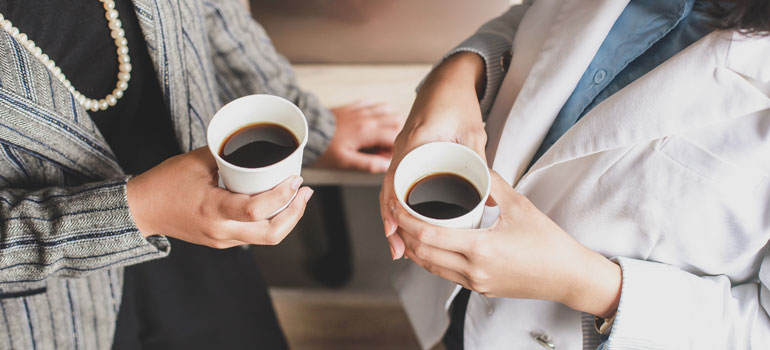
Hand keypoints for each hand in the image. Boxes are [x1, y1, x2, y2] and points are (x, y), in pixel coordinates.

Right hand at [127, 147, 313, 248]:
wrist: (141, 210)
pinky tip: (279, 204)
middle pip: (271, 233)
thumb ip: (227, 153)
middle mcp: (221, 231)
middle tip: (306, 191)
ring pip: (267, 237)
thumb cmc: (165, 182)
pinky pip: (255, 234)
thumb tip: (256, 142)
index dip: (282, 196)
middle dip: (295, 213)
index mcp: (213, 210)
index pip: (256, 210)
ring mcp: (222, 239)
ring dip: (288, 218)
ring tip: (300, 196)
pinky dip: (272, 220)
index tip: (296, 179)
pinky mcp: (222, 240)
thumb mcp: (196, 160)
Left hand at [314, 101, 404, 172]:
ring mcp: (362, 110)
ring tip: (381, 135)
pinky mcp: (355, 106)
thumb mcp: (346, 161)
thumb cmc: (324, 148)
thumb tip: (386, 166)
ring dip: (391, 122)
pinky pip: (375, 103)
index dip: (395, 148)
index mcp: (367, 131)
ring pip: (389, 109)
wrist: (308, 131)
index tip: (385, 155)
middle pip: (397, 120)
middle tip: (383, 146)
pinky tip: (374, 121)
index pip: (395, 136)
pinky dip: (380, 111)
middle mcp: (367, 117)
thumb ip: (369, 163)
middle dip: (396, 134)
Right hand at [379, 52, 486, 258]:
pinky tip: (402, 221)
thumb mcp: (472, 133)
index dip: (394, 209)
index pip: (396, 180)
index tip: (397, 230)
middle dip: (391, 223)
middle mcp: (402, 147)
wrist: (449, 79)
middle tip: (399, 249)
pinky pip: (396, 182)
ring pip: (390, 190)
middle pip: (388, 192)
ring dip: (392, 217)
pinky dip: (396, 203)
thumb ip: (476, 162)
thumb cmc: (459, 102)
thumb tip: (485, 197)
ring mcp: (401, 150)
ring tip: (398, 244)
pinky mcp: (406, 153)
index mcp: (415, 141)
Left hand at [391, 171, 621, 317]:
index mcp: (480, 248)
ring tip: (406, 227)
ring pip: (431, 267)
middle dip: (404, 232)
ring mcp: (475, 283)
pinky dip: (431, 259)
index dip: (406, 220)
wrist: (567, 276)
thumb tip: (475, 165)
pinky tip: (429, 245)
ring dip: (414, 248)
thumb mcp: (520, 205)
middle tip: (395, 212)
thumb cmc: (548, 242)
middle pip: (423, 252)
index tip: (396, 204)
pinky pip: (446, 274)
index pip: (429, 235)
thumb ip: (493, 183)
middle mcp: (473, 270)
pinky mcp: (480, 289)